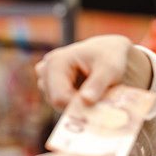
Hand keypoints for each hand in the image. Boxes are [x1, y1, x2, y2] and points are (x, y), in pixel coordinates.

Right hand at [35, 35, 151, 108]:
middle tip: (97, 98)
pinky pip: (60, 102)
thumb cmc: (109, 57)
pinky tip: (87, 92)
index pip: (59, 97)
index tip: (97, 106)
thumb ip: (98, 84)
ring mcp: (46, 77)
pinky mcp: (50, 84)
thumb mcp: (110, 69)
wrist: (108, 49)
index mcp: (56, 62)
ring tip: (93, 91)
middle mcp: (45, 68)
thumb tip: (86, 101)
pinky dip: (74, 102)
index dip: (77, 106)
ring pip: (57, 103)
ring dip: (75, 103)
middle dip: (76, 104)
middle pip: (55, 101)